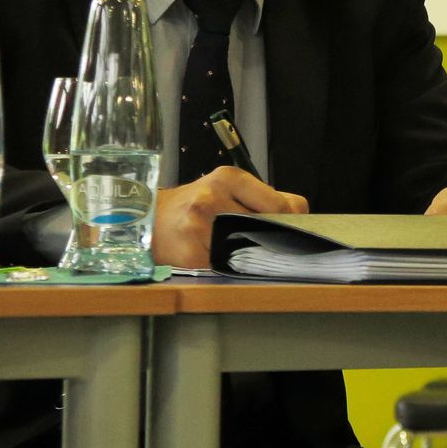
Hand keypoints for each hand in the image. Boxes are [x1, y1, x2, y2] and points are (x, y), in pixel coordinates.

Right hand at [153, 166, 309, 268]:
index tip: (287, 229)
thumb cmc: (192, 205)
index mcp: (228, 178)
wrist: (146, 220)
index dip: (289, 221)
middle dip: (269, 237)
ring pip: (248, 250)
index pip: (281, 204)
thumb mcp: (227, 188)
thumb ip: (265, 197)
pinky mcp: (191, 256)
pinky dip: (229, 268)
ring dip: (250, 254)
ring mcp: (198, 228)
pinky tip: (218, 260)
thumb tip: (300, 213)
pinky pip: (226, 268)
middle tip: (263, 242)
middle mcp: (211, 199)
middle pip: (266, 227)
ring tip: (237, 249)